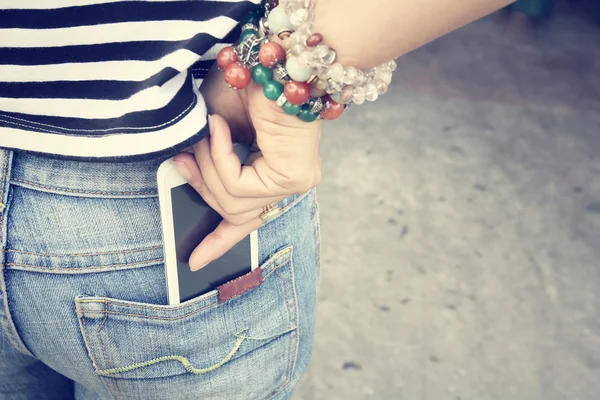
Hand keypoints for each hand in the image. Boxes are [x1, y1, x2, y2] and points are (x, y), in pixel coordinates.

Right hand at [173, 75, 321, 270]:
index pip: (245, 217)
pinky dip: (221, 155)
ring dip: (208, 164)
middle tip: (182, 157)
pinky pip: (240, 186)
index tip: (194, 261)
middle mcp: (285, 182)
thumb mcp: (213, 132)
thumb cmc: (244, 87)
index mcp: (269, 172)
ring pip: (232, 202)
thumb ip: (205, 162)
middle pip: (231, 211)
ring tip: (208, 130)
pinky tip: (220, 128)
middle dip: (201, 182)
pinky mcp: (295, 179)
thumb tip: (183, 177)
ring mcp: (294, 183)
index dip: (219, 239)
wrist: (269, 60)